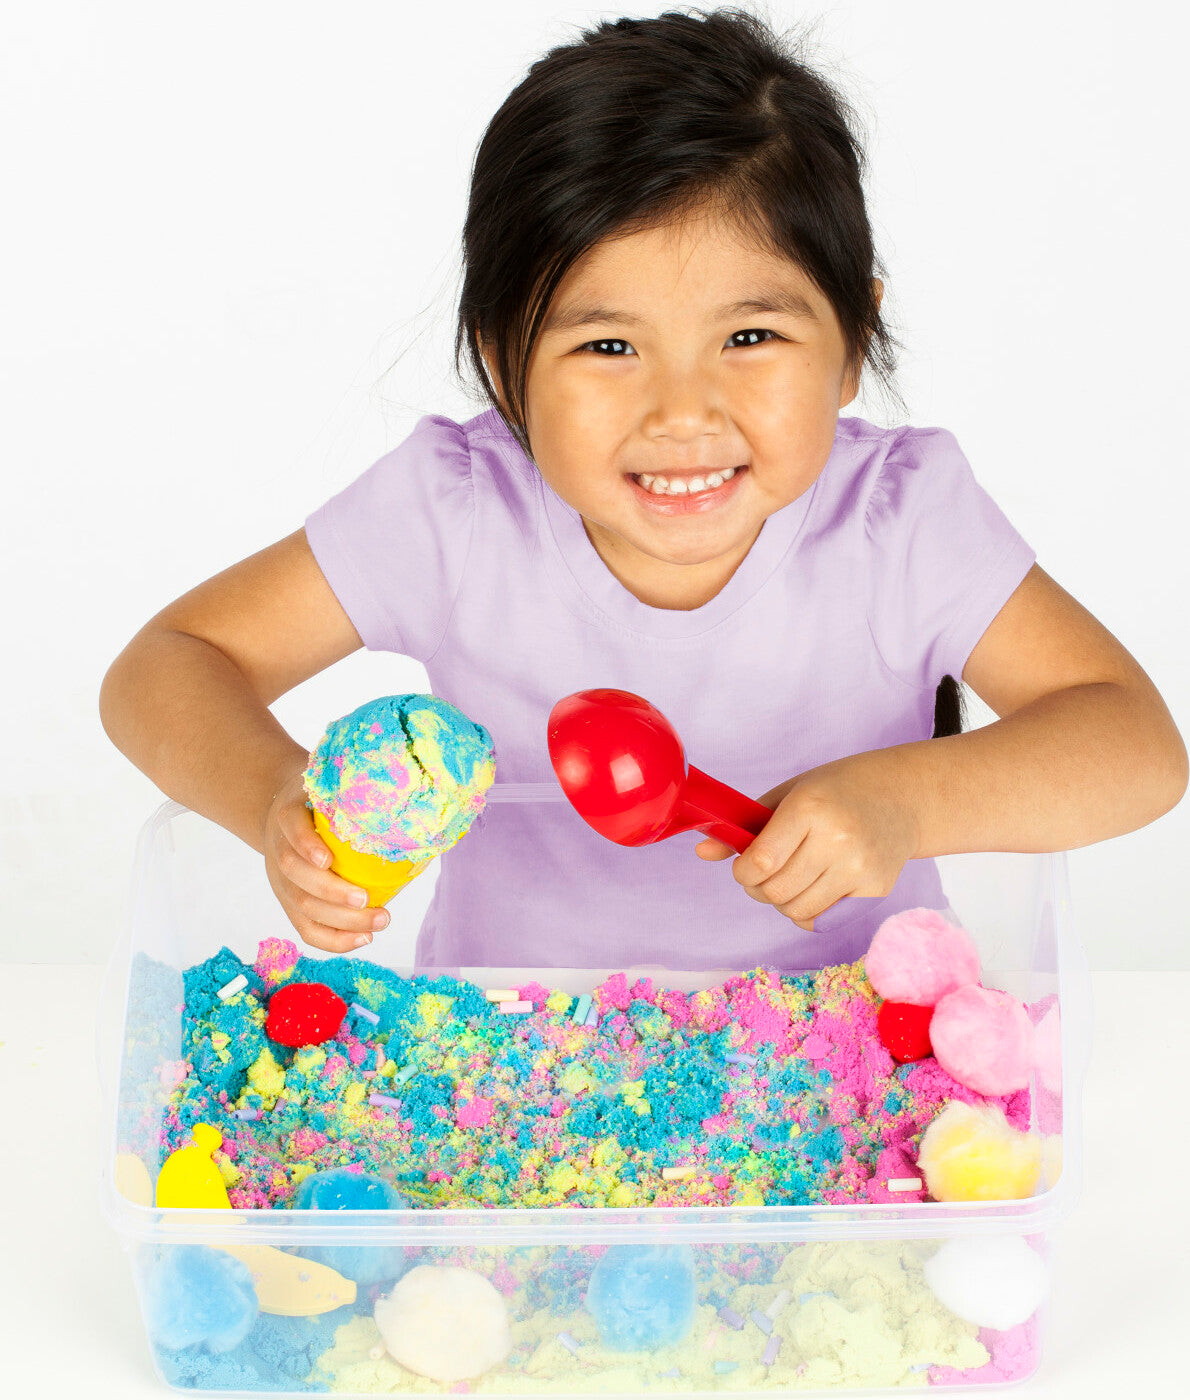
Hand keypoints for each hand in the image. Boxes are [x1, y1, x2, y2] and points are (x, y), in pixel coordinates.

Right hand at [262, 765, 389, 953]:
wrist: (285, 820)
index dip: (306, 844)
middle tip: (366, 899)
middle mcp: (280, 849)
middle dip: (331, 892)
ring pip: (302, 906)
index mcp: (289, 815)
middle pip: (295, 874)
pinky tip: (364, 938)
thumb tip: (417, 810)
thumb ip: (359, 797)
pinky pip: (307, 929)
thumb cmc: (322, 806)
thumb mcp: (331, 790)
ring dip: (342, 920)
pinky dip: (335, 940)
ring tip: (381, 920)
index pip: (291, 827)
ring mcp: (282, 880)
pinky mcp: (290, 903)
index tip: (327, 860)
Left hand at [693, 753, 919, 931]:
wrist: (901, 796)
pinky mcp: (876, 890)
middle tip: (763, 874)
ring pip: (796, 910)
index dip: (742, 872)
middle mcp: (838, 840)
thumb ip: (746, 825)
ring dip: (781, 902)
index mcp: (810, 808)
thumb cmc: (837, 790)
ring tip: (788, 880)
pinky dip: (807, 912)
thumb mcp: (789, 793)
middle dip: (757, 888)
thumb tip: (702, 852)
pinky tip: (811, 889)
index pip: (760, 862)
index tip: (744, 865)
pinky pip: (823, 920)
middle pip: (775, 891)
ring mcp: (861, 869)